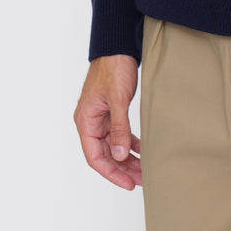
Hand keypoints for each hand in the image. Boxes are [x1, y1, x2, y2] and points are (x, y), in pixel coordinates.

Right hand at [74, 54, 141, 189]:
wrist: (118, 47)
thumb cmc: (113, 68)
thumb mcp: (118, 99)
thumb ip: (119, 128)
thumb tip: (120, 156)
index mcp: (85, 121)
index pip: (95, 157)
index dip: (111, 173)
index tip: (128, 183)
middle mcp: (90, 122)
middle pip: (105, 154)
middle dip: (123, 169)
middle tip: (142, 180)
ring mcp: (100, 117)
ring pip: (113, 145)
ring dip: (127, 158)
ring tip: (145, 170)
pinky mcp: (110, 111)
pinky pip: (119, 133)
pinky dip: (129, 142)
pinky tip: (142, 150)